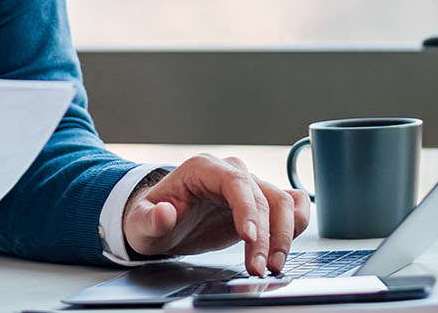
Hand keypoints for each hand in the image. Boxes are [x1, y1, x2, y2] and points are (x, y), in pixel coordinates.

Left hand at [119, 154, 309, 276]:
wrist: (160, 222)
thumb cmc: (151, 218)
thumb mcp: (140, 223)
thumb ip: (150, 218)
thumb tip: (164, 213)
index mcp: (203, 169)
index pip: (236, 182)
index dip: (248, 209)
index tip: (250, 237)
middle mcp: (231, 173)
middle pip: (264, 196)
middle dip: (267, 236)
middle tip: (260, 268)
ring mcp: (248, 188)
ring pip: (283, 202)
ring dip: (285, 235)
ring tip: (273, 266)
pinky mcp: (259, 205)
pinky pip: (290, 205)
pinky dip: (297, 223)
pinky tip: (286, 246)